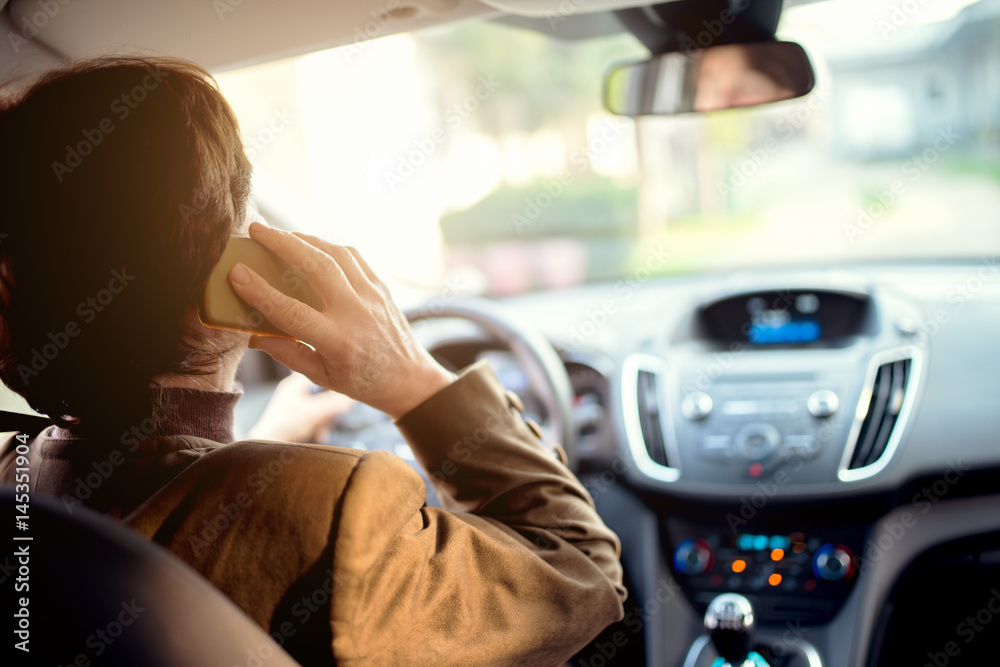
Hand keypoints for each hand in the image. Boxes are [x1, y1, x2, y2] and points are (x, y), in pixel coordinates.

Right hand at [227, 222, 455, 418]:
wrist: (409, 378)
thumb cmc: (362, 381)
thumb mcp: (321, 376)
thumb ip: (286, 353)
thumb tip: (251, 334)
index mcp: (338, 341)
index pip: (293, 312)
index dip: (262, 292)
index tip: (237, 273)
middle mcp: (357, 313)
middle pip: (317, 267)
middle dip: (284, 244)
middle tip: (256, 230)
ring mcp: (372, 296)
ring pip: (336, 254)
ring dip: (305, 239)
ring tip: (279, 233)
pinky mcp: (381, 286)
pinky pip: (353, 256)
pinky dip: (329, 246)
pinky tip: (311, 244)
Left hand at [247, 372, 353, 442]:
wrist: (266, 446)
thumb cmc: (286, 426)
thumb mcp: (315, 413)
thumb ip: (336, 403)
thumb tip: (354, 395)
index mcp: (296, 382)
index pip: (321, 369)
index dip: (336, 378)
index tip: (346, 388)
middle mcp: (295, 389)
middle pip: (324, 390)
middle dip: (330, 408)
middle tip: (331, 418)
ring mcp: (295, 402)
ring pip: (321, 404)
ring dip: (325, 420)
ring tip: (321, 433)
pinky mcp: (296, 415)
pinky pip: (315, 414)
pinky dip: (319, 425)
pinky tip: (318, 436)